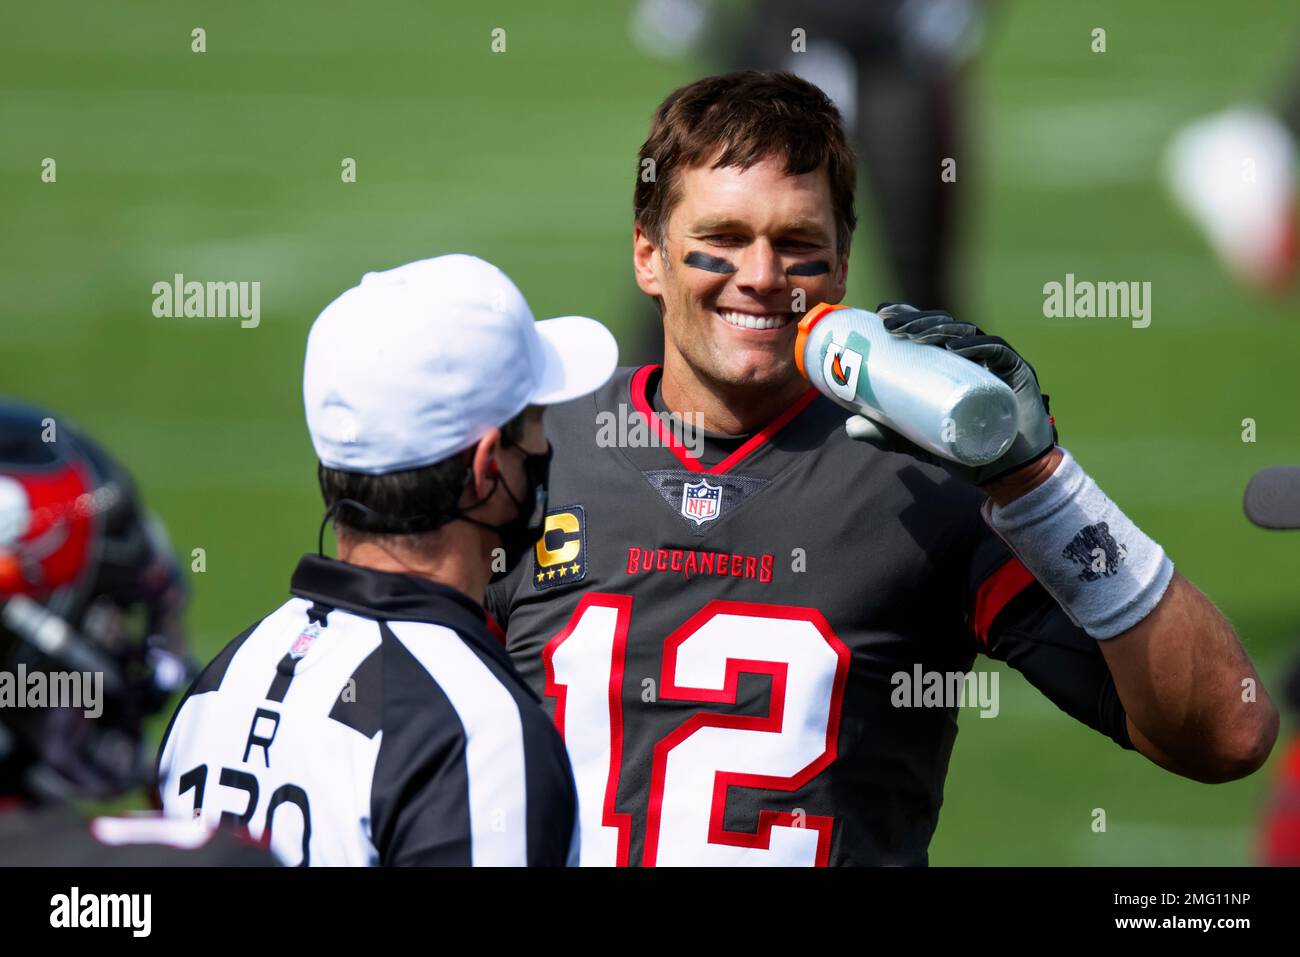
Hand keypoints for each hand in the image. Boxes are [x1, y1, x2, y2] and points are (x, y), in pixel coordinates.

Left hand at [844, 303, 1057, 486]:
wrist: (1008, 475)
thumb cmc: (965, 449)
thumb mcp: (918, 440)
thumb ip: (888, 433)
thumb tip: (849, 429)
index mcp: (953, 363)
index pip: (931, 330)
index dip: (908, 315)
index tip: (882, 315)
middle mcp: (975, 356)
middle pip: (946, 326)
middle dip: (917, 320)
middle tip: (889, 326)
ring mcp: (997, 363)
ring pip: (968, 333)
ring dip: (940, 329)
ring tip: (914, 336)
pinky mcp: (1018, 374)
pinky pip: (998, 351)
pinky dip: (978, 345)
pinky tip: (955, 348)